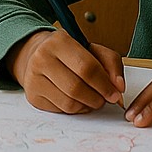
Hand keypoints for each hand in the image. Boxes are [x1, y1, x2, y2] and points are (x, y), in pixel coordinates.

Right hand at [8, 29, 125, 113]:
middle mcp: (41, 58)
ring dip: (88, 105)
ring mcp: (34, 78)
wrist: (39, 55)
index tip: (115, 93)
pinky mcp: (33, 96)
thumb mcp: (92, 49)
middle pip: (76, 88)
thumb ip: (111, 63)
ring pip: (69, 103)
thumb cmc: (70, 53)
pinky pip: (62, 110)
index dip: (105, 84)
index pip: (86, 67)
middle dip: (97, 98)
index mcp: (58, 41)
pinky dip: (76, 109)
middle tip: (105, 98)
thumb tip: (118, 87)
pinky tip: (78, 100)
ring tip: (92, 98)